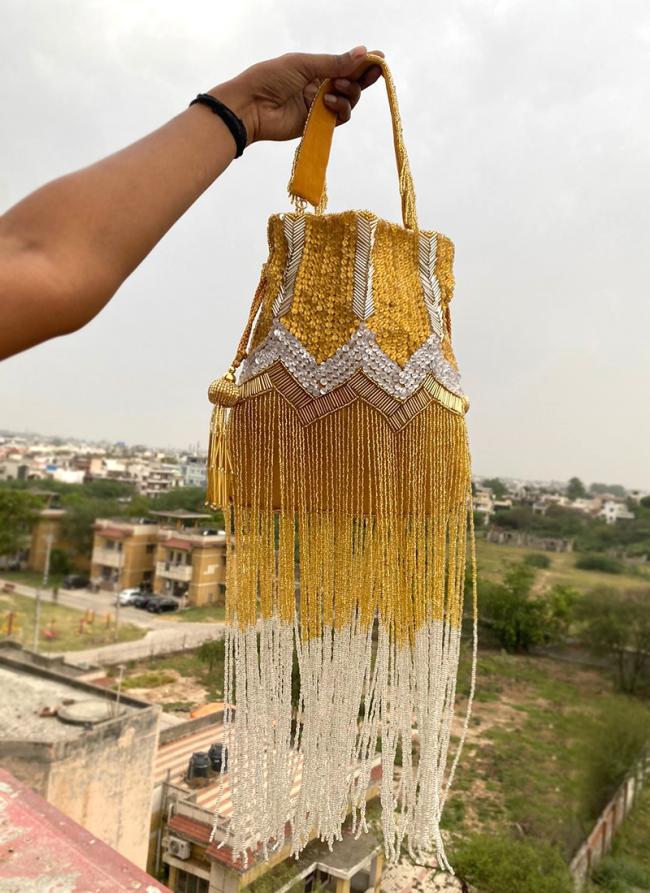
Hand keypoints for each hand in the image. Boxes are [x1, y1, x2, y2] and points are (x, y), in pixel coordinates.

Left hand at [211, 46, 384, 144]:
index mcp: (316, 69)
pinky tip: (328, 102)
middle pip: (353, 85)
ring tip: (335, 89)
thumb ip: (334, 63)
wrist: (251, 106)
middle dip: (360, 79)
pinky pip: (340, 117)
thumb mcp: (304, 64)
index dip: (364, 64)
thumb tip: (363, 53)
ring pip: (349, 102)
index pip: (346, 66)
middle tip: (363, 74)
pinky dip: (340, 109)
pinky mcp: (317, 125)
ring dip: (349, 94)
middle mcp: (321, 87)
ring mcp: (320, 107)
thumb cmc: (271, 78)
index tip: (380, 60)